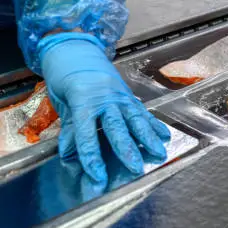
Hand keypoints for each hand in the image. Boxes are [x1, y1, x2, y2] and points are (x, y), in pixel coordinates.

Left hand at [39, 33, 170, 182]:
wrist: (76, 51)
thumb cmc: (66, 78)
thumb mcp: (62, 103)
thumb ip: (71, 128)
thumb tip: (69, 153)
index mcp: (83, 101)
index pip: (87, 134)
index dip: (91, 157)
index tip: (98, 176)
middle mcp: (105, 99)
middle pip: (117, 127)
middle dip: (127, 149)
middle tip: (135, 167)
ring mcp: (120, 97)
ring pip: (136, 119)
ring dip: (148, 138)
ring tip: (159, 153)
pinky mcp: (129, 96)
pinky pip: (142, 112)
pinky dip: (154, 125)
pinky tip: (165, 135)